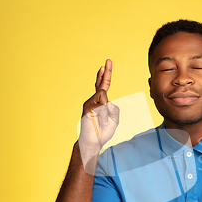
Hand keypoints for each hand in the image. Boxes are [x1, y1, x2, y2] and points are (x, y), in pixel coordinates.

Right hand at [78, 59, 119, 173]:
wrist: (94, 141)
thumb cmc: (103, 131)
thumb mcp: (114, 119)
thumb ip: (114, 109)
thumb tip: (107, 101)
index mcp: (101, 102)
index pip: (103, 86)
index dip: (105, 75)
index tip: (105, 65)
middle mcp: (94, 100)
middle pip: (101, 84)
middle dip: (105, 72)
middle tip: (108, 60)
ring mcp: (90, 103)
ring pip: (103, 95)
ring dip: (106, 108)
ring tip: (102, 119)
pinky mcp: (87, 107)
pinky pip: (101, 103)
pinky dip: (103, 111)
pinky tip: (99, 119)